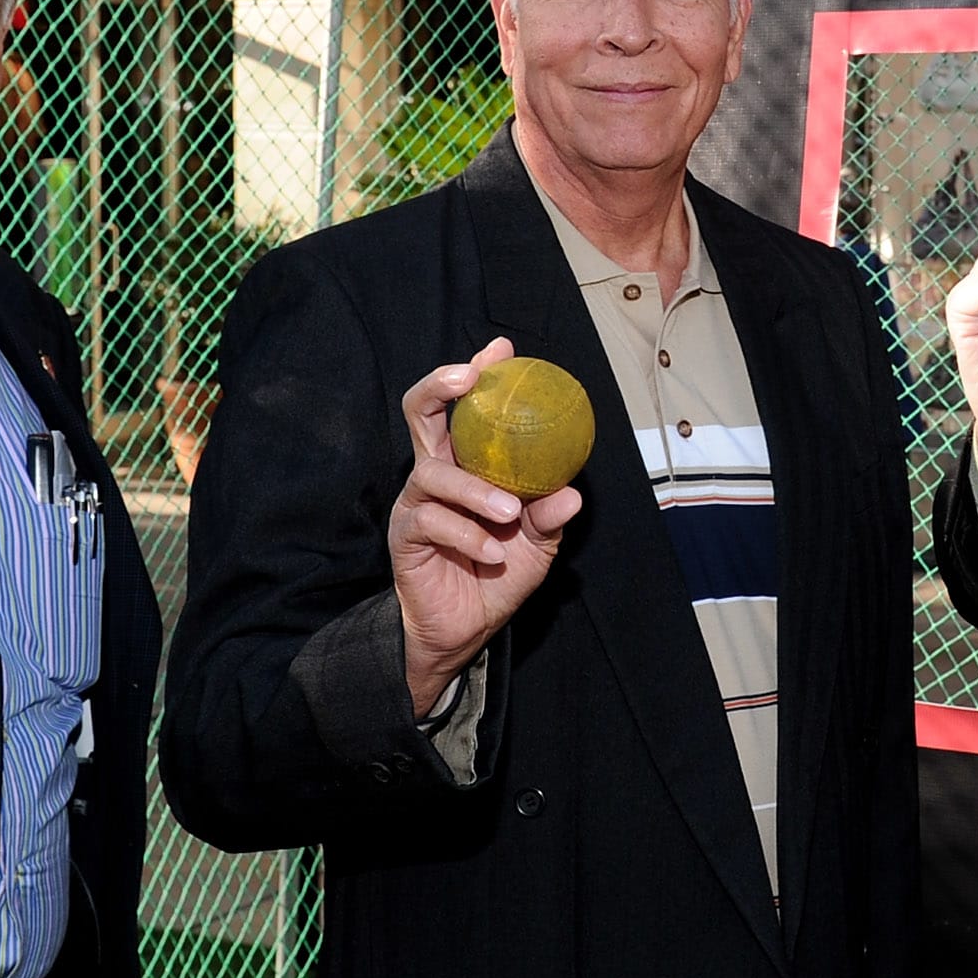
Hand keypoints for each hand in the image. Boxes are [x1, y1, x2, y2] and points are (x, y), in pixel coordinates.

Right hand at [390, 338, 584, 716]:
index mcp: (466, 464)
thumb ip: (550, 515)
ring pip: (434, 472)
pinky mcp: (405, 535)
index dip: (477, 374)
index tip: (501, 349)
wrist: (466, 628)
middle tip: (468, 379)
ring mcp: (417, 502)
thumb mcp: (537, 544)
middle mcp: (436, 472)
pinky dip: (468, 534)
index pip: (463, 408)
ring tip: (509, 515)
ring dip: (476, 490)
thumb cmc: (499, 575)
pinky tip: (492, 552)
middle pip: (419, 412)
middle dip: (439, 386)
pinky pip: (432, 521)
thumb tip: (572, 492)